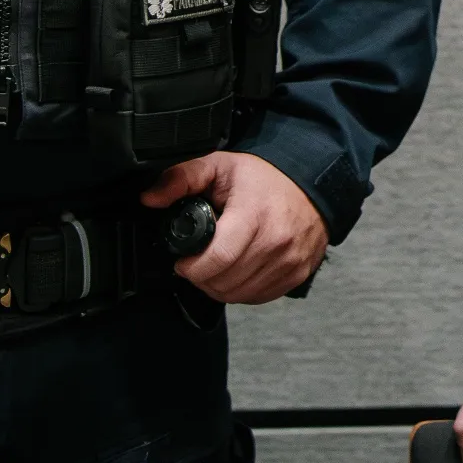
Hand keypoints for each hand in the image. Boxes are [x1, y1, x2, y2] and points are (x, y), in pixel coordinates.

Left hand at [140, 152, 329, 303]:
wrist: (312, 187)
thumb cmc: (263, 179)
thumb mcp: (220, 166)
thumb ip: (181, 178)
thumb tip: (149, 198)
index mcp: (254, 215)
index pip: (217, 259)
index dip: (191, 267)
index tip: (184, 261)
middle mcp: (277, 241)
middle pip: (225, 282)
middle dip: (202, 277)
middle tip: (199, 262)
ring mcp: (291, 260)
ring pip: (239, 294)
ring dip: (220, 286)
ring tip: (217, 267)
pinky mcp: (298, 273)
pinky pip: (259, 297)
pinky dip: (243, 290)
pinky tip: (239, 271)